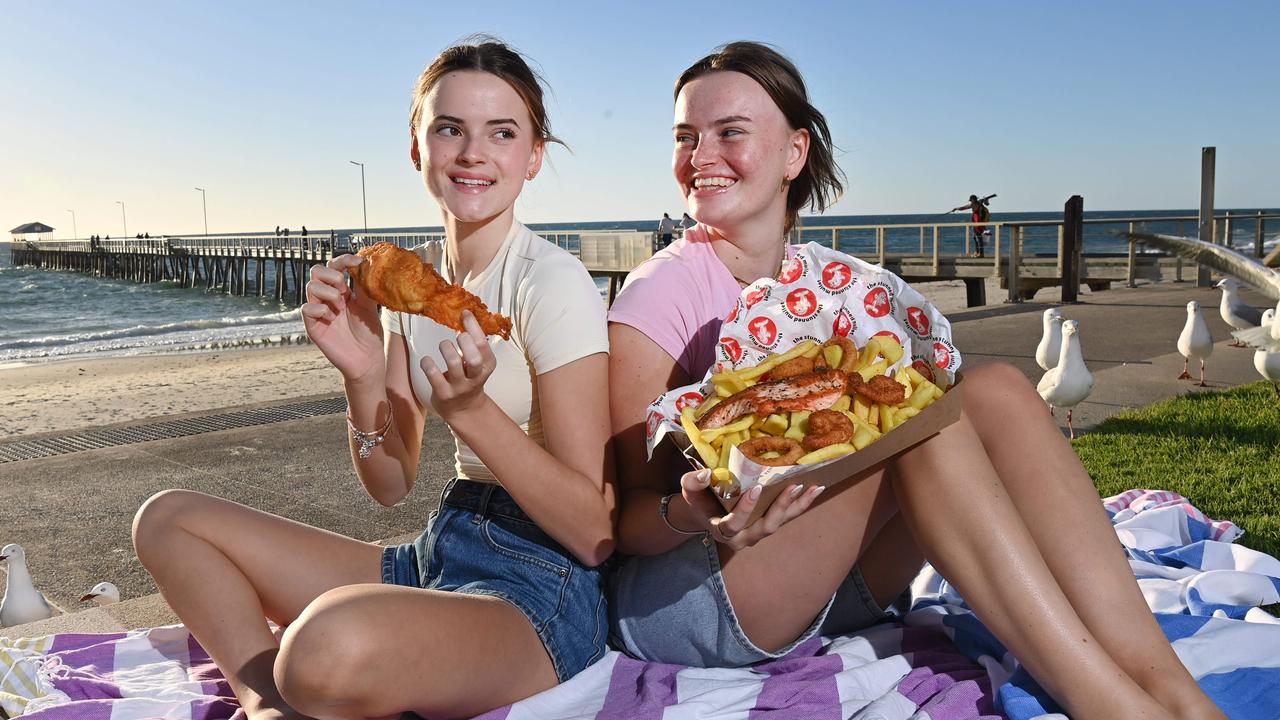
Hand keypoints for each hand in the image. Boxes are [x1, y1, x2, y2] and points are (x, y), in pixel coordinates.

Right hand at [301, 254, 384, 381]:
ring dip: (328, 291)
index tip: (358, 261)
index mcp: (342, 290)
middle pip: (316, 271)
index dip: (344, 260)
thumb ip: (364, 286)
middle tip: (344, 286)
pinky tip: (331, 316)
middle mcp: (328, 298)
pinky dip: (319, 308)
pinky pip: (306, 308)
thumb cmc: (369, 333)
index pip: (335, 266)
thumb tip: (366, 263)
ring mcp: (319, 311)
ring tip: (341, 305)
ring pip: (311, 286)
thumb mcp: (369, 305)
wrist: (367, 359)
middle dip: (331, 274)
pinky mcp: (313, 325)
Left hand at [421, 311, 495, 419]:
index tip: (465, 314)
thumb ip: (474, 344)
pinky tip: (427, 360)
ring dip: (446, 349)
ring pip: (453, 364)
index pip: (483, 344)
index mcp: (487, 366)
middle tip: (458, 336)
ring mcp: (459, 387)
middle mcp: (475, 378)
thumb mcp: (479, 363)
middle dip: (464, 342)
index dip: (473, 326)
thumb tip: (465, 315)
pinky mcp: (443, 394)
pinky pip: (434, 375)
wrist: (464, 409)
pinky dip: (428, 363)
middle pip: (474, 358)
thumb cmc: (469, 378)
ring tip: (444, 346)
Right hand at [677, 469, 824, 550]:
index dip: (745, 509)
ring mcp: (758, 532)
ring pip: (781, 523)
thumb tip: (706, 473)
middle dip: (781, 507)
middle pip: (766, 527)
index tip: (756, 488)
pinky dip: (801, 503)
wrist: (705, 513)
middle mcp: (744, 537)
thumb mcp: (689, 491)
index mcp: (723, 531)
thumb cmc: (698, 500)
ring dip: (798, 506)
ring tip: (814, 488)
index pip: (734, 525)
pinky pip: (787, 516)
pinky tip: (816, 489)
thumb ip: (693, 482)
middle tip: (794, 486)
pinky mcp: (769, 524)